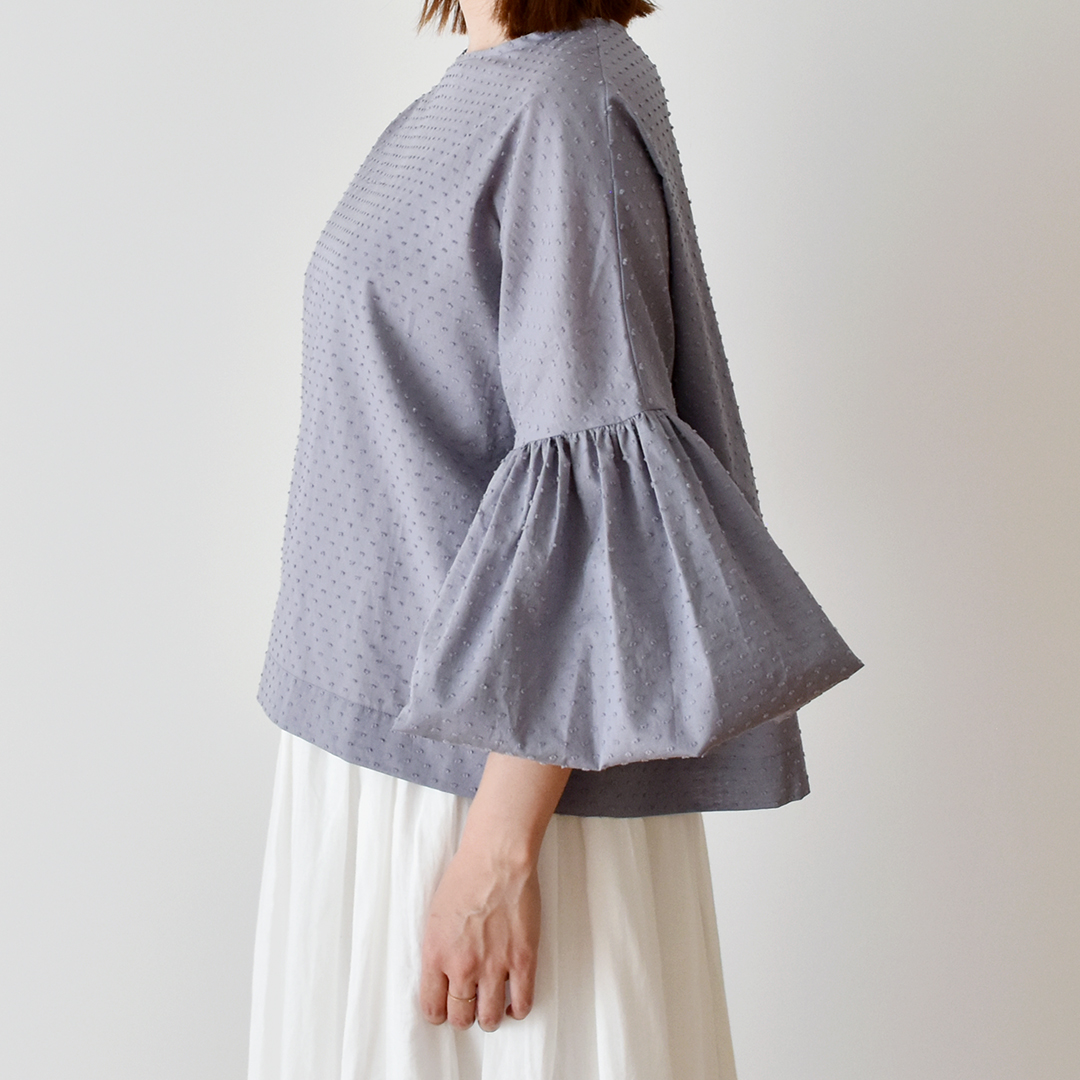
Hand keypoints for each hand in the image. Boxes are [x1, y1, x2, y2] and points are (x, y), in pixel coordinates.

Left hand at [419, 836, 540, 1031]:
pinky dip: (517, 1010)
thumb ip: (436, 951)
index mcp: (436, 955)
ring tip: (491, 1007)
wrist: (497, 858)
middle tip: (469, 1006)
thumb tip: (441, 977)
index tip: (444, 1009)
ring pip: (490, 1018)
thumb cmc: (465, 878)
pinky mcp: (523, 960)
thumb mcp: (435, 917)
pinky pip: (522, 1003)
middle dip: (464, 1016)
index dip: (439, 1013)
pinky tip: (514, 1003)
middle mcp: (462, 966)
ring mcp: (494, 966)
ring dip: (489, 1017)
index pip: (431, 1008)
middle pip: (460, 1018)